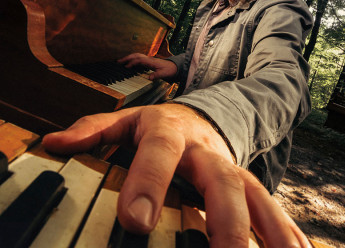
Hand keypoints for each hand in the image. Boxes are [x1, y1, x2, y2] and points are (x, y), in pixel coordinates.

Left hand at [42, 104, 310, 247]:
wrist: (198, 119)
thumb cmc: (155, 126)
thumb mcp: (124, 121)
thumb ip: (93, 130)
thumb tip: (52, 143)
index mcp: (169, 131)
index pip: (160, 151)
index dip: (149, 181)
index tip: (136, 222)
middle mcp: (205, 150)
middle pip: (221, 178)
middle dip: (223, 218)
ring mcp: (231, 167)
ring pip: (254, 195)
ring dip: (268, 230)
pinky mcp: (247, 184)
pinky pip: (270, 206)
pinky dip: (284, 232)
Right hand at [118, 53, 176, 80]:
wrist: (174, 66)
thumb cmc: (169, 70)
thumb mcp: (164, 74)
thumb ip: (157, 75)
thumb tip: (149, 78)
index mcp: (151, 61)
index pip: (139, 60)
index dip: (132, 62)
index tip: (126, 67)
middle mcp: (149, 59)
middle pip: (136, 55)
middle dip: (127, 58)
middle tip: (118, 62)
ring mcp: (148, 59)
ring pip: (137, 56)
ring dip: (129, 57)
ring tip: (121, 62)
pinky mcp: (149, 61)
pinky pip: (139, 58)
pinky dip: (132, 59)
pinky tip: (129, 63)